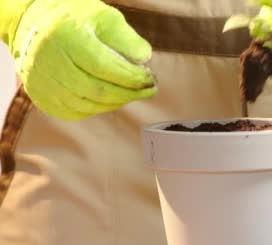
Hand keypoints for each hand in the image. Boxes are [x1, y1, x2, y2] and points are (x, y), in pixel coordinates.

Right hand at [6, 0, 155, 119]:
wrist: (33, 25)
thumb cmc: (74, 19)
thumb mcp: (104, 17)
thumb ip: (127, 39)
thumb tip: (144, 61)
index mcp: (65, 37)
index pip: (104, 66)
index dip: (131, 77)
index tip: (150, 79)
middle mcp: (49, 62)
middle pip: (98, 90)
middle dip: (129, 93)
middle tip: (149, 90)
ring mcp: (43, 83)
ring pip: (89, 105)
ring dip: (118, 102)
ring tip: (133, 93)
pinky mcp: (43, 98)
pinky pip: (78, 112)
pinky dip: (100, 108)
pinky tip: (112, 99)